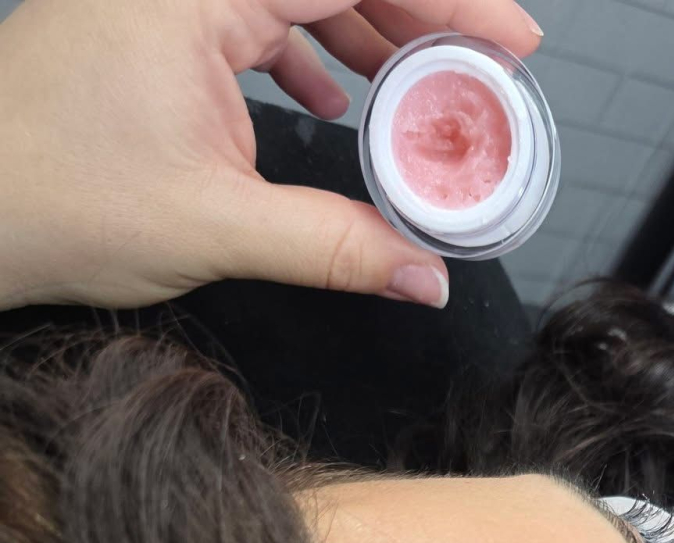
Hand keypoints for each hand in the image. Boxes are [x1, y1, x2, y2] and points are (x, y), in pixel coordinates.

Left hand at [0, 0, 541, 311]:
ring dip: (362, 34)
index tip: (511, 38)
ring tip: (418, 90)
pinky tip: (328, 101)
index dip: (445, 0)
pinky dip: (301, 52)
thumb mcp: (216, 228)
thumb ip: (335, 245)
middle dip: (414, 15)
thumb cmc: (53, 200)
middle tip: (482, 65)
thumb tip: (424, 275)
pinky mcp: (144, 27)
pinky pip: (246, 16)